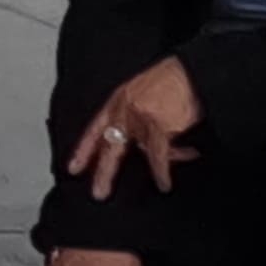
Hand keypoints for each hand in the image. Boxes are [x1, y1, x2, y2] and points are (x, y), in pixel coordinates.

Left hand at [73, 58, 203, 199]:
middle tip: (99, 193)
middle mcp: (125, 110)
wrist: (191, 72)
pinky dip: (162, 171)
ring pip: (144, 152)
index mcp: (119, 99)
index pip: (95, 128)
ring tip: (163, 183)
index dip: (84, 150)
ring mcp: (139, 119)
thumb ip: (139, 118)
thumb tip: (148, 149)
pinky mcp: (158, 127)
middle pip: (110, 146)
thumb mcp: (145, 93)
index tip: (73, 168)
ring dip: (159, 167)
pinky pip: (159, 157)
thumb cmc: (173, 80)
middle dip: (104, 172)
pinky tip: (164, 183)